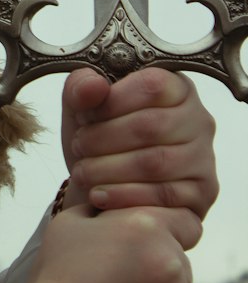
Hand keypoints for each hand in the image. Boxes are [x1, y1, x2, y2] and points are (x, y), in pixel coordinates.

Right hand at [28, 204, 194, 282]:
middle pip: (180, 262)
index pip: (185, 222)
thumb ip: (104, 209)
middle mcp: (170, 263)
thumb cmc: (55, 277)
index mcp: (146, 227)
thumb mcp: (70, 224)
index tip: (146, 245)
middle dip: (158, 267)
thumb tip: (115, 204)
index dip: (167, 231)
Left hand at [59, 67, 217, 229]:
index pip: (151, 86)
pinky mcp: (202, 194)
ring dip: (109, 169)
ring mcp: (204, 158)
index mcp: (174, 87)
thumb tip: (93, 86)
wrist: (105, 185)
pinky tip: (99, 195)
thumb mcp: (82, 106)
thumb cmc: (99, 138)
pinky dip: (123, 196)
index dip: (110, 102)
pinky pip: (163, 196)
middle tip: (78, 146)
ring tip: (83, 172)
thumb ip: (81, 87)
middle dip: (104, 138)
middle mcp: (198, 119)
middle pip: (151, 126)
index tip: (83, 117)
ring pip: (156, 163)